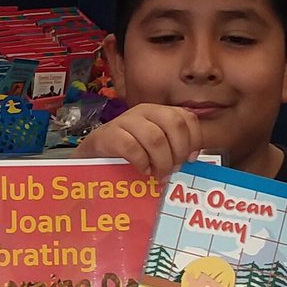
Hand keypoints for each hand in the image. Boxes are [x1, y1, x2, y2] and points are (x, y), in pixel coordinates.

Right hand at [74, 104, 201, 181]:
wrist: (92, 154)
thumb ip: (172, 147)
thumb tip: (191, 159)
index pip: (186, 118)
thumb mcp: (153, 146)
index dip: (193, 140)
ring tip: (159, 174)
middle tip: (173, 169)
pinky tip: (143, 171)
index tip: (191, 159)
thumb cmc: (127, 153)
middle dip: (179, 150)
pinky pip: (132, 148)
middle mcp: (144, 111)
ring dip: (162, 161)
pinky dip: (142, 163)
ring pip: (155, 137)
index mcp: (158, 112)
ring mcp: (125, 121)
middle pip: (174, 124)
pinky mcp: (109, 135)